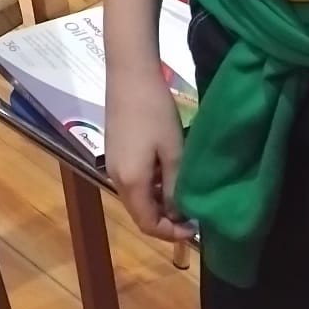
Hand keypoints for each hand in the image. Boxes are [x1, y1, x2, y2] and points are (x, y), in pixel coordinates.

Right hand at [104, 63, 191, 242]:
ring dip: (158, 202)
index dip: (171, 233)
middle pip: (140, 213)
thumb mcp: (173, 152)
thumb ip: (176, 187)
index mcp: (131, 182)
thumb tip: (179, 213)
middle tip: (193, 213)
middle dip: (166, 220)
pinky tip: (166, 173)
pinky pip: (132, 181)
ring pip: (136, 197)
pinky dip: (150, 187)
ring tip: (184, 193)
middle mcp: (116, 178)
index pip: (148, 224)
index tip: (195, 228)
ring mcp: (113, 163)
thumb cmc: (154, 112)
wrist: (129, 74)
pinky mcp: (114, 150)